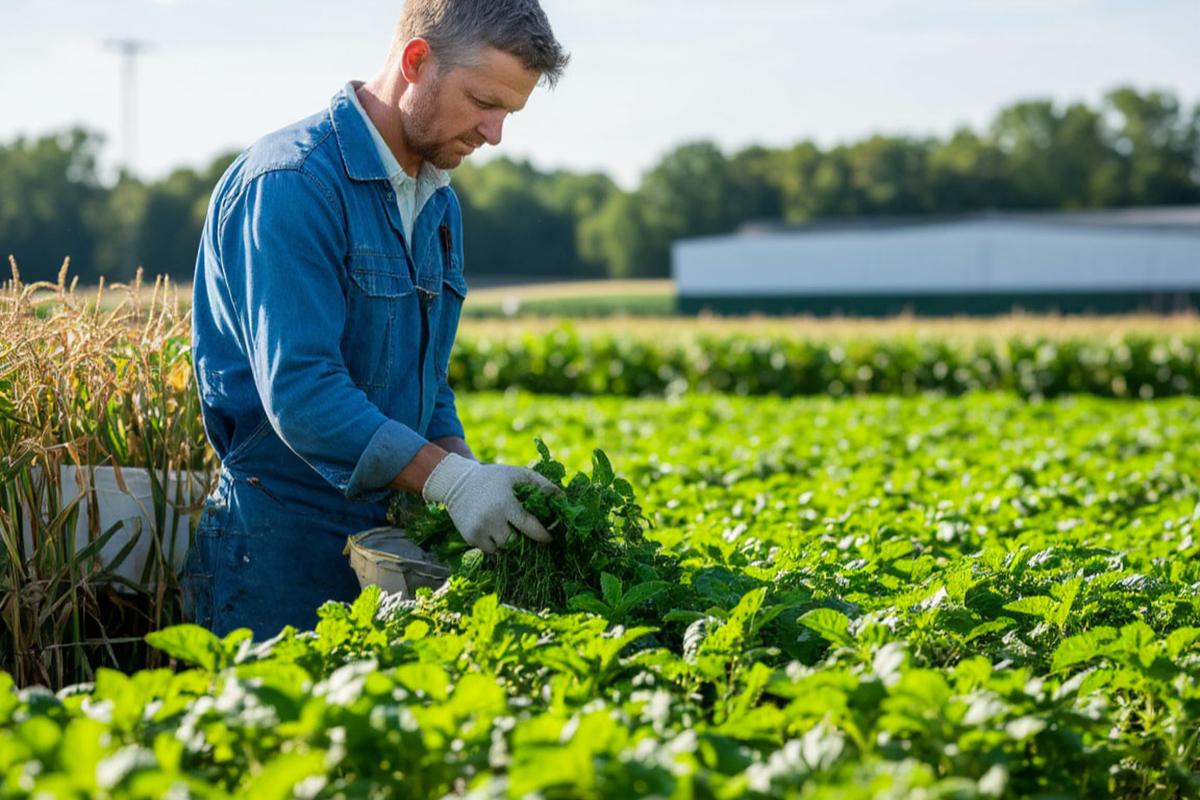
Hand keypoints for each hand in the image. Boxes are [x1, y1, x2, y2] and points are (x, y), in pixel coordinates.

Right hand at [422, 453, 558, 553]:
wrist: (457, 482)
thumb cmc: (493, 477)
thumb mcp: (517, 474)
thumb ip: (541, 484)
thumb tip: (563, 497)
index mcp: (506, 504)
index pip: (529, 527)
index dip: (542, 535)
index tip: (549, 537)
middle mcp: (491, 519)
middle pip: (516, 541)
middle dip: (522, 538)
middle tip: (524, 531)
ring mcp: (479, 530)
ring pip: (503, 548)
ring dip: (508, 542)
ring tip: (507, 528)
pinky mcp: (469, 538)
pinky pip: (489, 550)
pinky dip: (495, 544)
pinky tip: (494, 530)